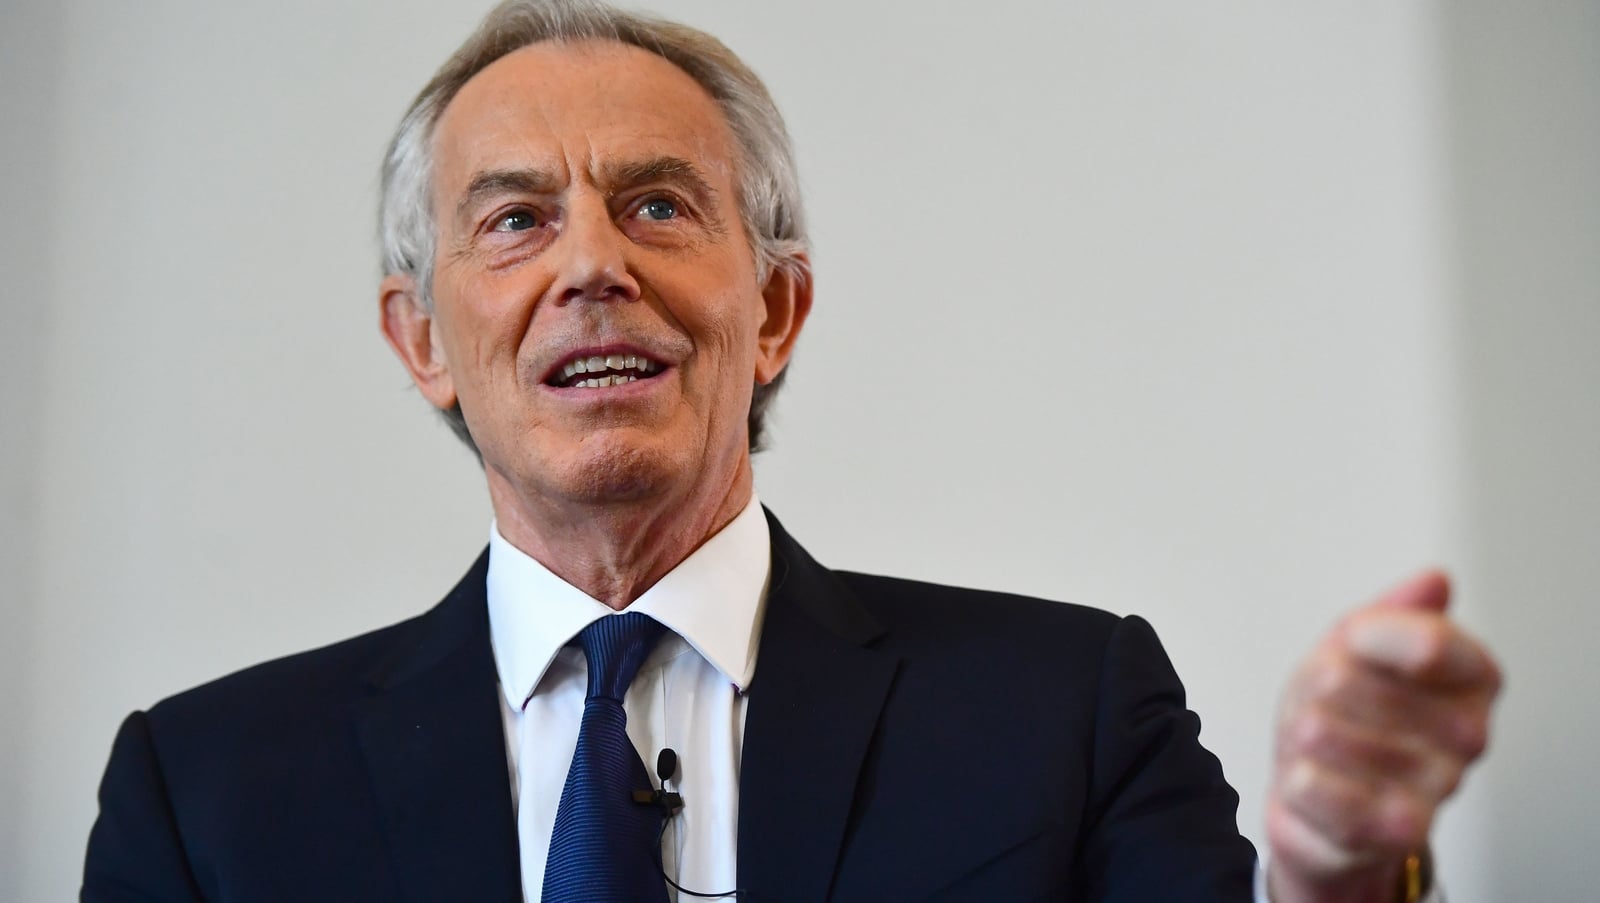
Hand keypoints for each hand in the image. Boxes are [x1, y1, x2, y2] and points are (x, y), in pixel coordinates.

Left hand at [1265, 570, 1500, 902]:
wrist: (1330, 801)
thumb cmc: (1345, 712)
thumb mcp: (1355, 644)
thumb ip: (1392, 610)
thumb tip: (1435, 581)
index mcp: (1472, 675)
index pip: (1425, 642)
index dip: (1363, 637)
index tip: (1355, 642)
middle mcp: (1469, 732)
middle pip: (1342, 680)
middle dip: (1314, 690)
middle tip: (1328, 707)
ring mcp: (1439, 785)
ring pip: (1318, 730)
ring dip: (1299, 736)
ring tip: (1323, 748)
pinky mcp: (1399, 831)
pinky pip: (1311, 784)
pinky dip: (1296, 780)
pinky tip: (1319, 784)